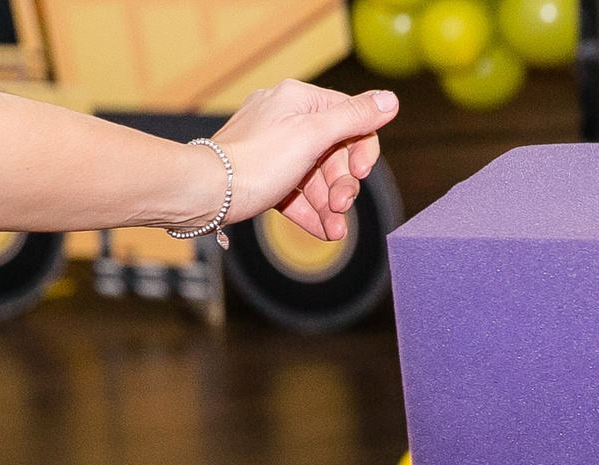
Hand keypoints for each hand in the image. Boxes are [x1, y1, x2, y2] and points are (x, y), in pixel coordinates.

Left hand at [212, 81, 400, 242]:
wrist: (208, 192)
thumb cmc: (255, 160)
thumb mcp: (313, 134)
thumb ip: (354, 118)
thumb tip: (391, 99)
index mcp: (298, 99)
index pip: (349, 118)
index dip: (361, 149)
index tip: (360, 173)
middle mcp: (286, 118)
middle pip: (334, 152)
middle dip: (343, 185)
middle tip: (341, 205)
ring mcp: (274, 148)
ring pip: (317, 177)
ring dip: (330, 205)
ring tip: (334, 229)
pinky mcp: (265, 175)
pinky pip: (297, 192)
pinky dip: (311, 211)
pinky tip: (323, 231)